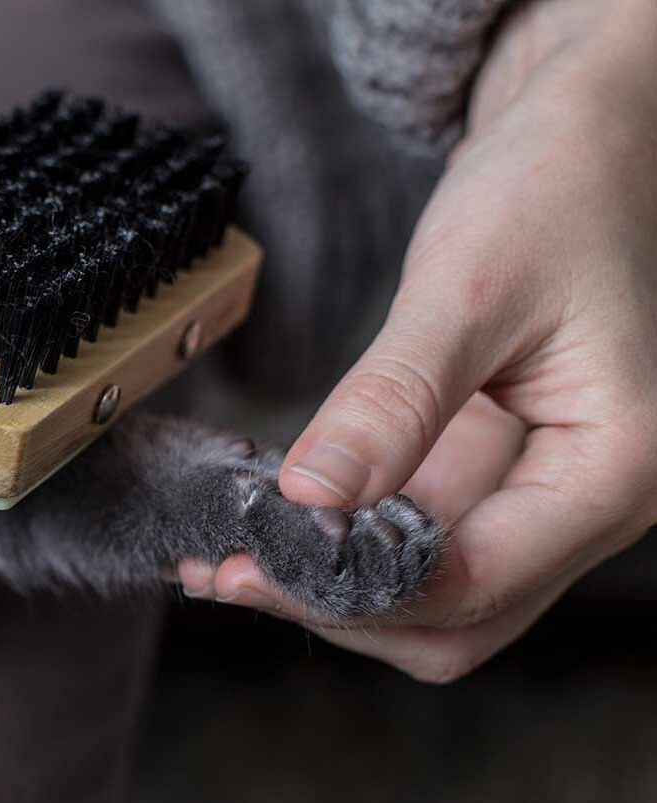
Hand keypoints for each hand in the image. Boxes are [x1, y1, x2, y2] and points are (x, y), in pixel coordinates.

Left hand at [179, 0, 656, 681]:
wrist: (583, 146)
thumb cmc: (553, 192)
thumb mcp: (468, 286)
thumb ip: (393, 400)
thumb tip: (311, 500)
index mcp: (616, 469)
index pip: (473, 582)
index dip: (350, 592)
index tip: (247, 570)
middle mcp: (592, 504)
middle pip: (456, 619)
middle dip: (336, 607)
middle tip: (223, 568)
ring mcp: (545, 499)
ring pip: (433, 598)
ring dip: (330, 589)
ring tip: (225, 552)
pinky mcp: (496, 480)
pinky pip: (417, 542)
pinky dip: (341, 545)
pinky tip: (266, 522)